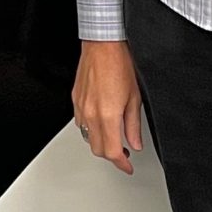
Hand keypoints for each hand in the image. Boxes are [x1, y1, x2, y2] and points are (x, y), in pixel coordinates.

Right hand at [71, 40, 144, 174]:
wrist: (102, 45)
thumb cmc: (119, 64)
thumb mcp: (134, 98)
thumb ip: (133, 125)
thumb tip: (135, 143)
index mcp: (108, 116)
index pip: (113, 152)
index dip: (122, 164)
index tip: (128, 166)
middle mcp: (91, 114)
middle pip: (98, 149)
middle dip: (112, 156)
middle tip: (124, 154)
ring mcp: (81, 107)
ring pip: (87, 138)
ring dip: (101, 143)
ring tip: (114, 138)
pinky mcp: (75, 100)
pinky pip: (81, 123)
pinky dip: (91, 129)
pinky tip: (101, 123)